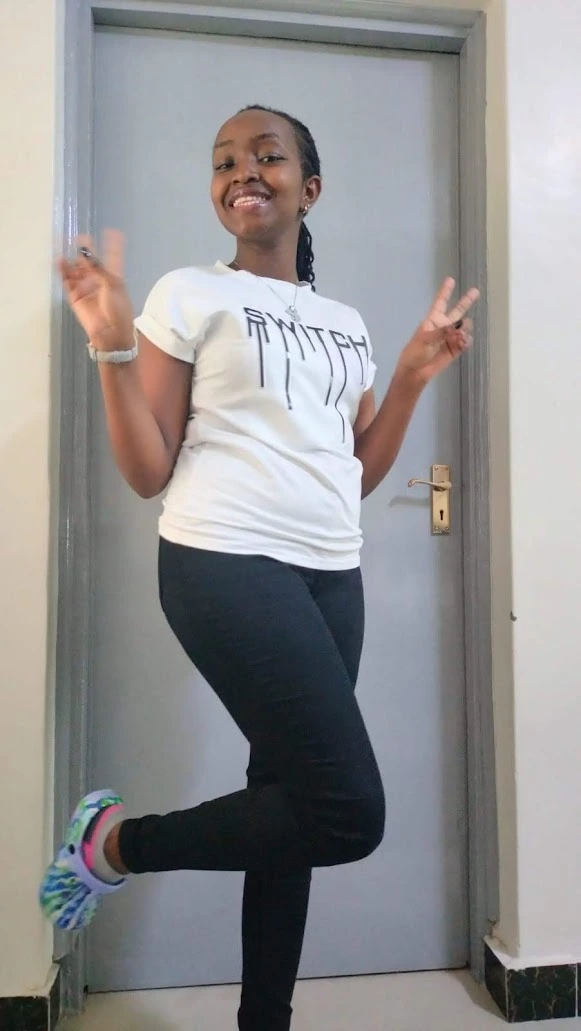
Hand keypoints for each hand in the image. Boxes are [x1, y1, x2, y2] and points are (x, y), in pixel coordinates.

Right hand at [58, 230, 133, 350]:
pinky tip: (60, 261)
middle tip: (80, 237)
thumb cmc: (117, 309)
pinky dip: (63, 272)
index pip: (114, 258)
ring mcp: (87, 288)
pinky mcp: (76, 296)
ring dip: (73, 260)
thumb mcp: (112, 285)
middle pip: (91, 263)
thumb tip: (85, 253)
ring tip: (66, 245)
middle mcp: (99, 281)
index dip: (113, 246)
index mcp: (114, 278)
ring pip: (77, 270)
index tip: (113, 231)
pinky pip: (68, 281)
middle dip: (86, 251)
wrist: (110, 333)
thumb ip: (98, 268)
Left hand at [396, 278, 479, 386]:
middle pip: (457, 311)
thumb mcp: (425, 339)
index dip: (445, 291)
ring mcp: (450, 338)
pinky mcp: (455, 349)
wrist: (416, 372)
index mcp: (432, 320)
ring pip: (463, 327)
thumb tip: (458, 326)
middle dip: (466, 301)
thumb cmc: (415, 352)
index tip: (450, 279)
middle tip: (476, 291)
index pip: (440, 302)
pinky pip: (465, 342)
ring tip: (460, 335)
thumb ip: (441, 331)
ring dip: (464, 329)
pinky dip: (466, 341)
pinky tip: (464, 341)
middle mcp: (443, 326)